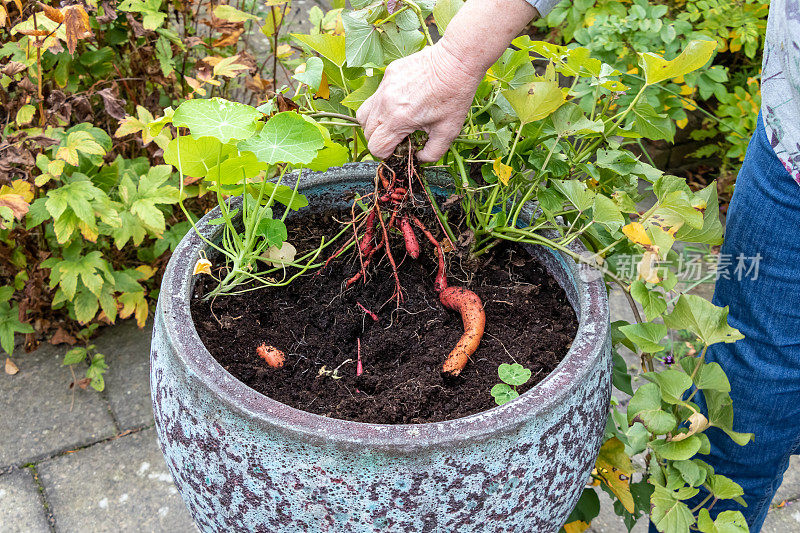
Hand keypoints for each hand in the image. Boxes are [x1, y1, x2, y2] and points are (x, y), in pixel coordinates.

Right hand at [356, 41, 483, 161]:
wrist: (456, 61)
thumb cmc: (454, 95)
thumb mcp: (448, 132)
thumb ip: (432, 153)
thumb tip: (418, 157)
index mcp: (398, 120)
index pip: (376, 147)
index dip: (387, 154)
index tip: (400, 150)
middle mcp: (385, 103)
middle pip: (367, 133)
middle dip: (381, 140)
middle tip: (400, 137)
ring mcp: (384, 87)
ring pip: (364, 114)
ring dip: (375, 124)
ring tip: (395, 122)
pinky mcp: (388, 74)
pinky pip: (376, 96)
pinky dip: (383, 105)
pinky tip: (403, 102)